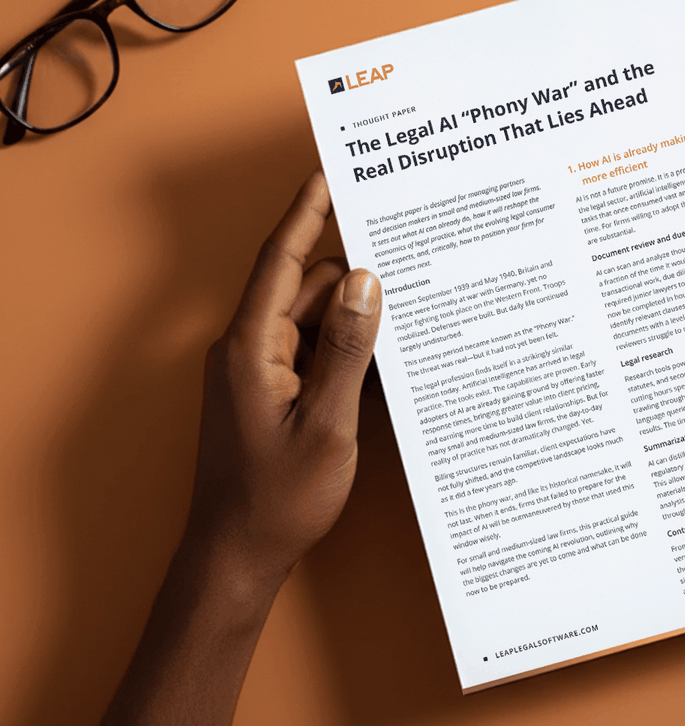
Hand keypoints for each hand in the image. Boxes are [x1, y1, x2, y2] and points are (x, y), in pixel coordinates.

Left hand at [82, 172, 382, 725]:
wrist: (237, 554)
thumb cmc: (278, 499)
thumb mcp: (327, 424)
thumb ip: (346, 349)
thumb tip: (367, 282)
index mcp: (251, 347)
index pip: (282, 260)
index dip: (308, 211)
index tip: (332, 171)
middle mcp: (247, 348)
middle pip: (304, 285)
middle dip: (351, 262)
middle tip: (402, 238)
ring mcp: (256, 369)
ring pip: (310, 316)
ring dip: (351, 307)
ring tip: (406, 296)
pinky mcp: (268, 389)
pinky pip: (308, 346)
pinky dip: (342, 341)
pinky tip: (380, 347)